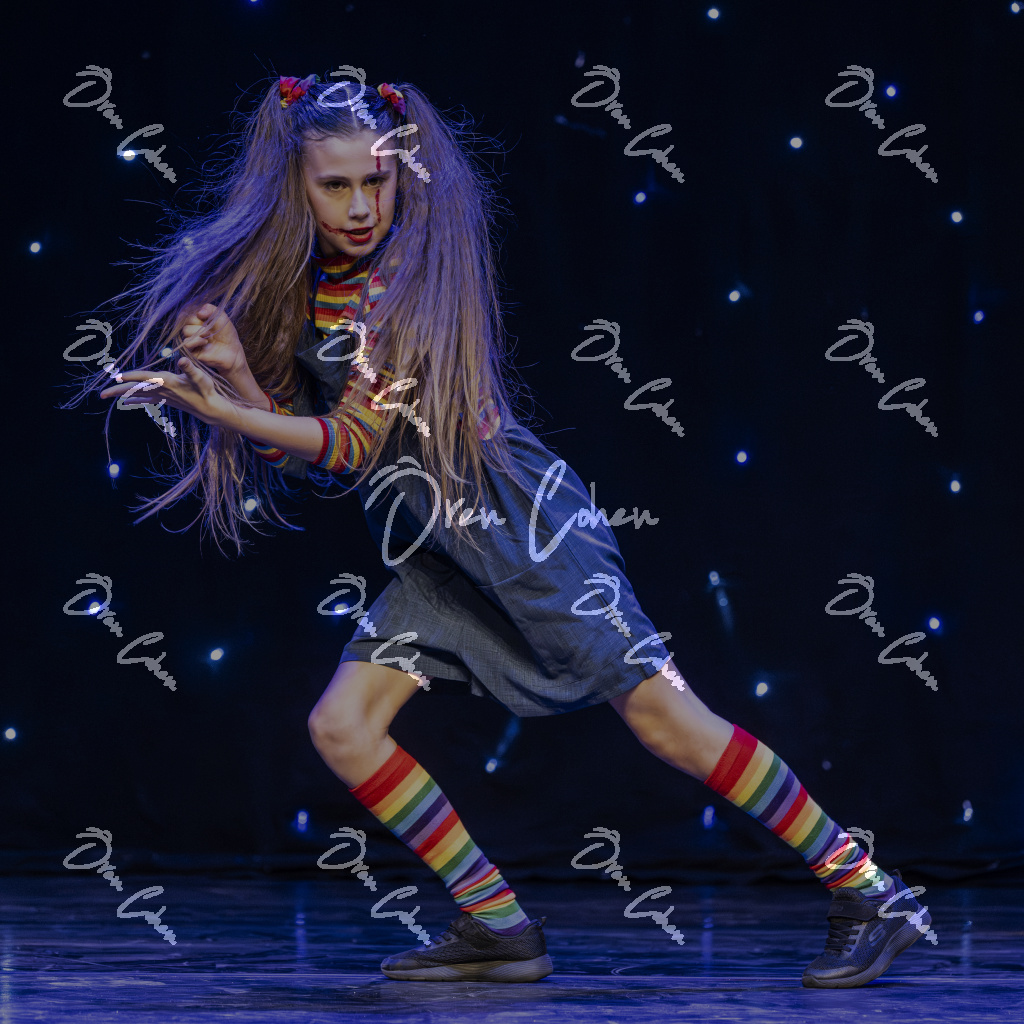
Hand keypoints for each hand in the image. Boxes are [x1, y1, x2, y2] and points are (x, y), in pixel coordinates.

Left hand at [99, 358, 243, 430]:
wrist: (210, 408)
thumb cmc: (206, 390)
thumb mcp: (200, 376)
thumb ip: (190, 368)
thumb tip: (181, 360)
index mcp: (166, 381)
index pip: (144, 377)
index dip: (130, 376)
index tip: (116, 376)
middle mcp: (161, 389)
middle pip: (135, 389)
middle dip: (117, 390)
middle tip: (101, 394)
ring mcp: (161, 395)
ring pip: (137, 394)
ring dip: (122, 394)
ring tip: (107, 396)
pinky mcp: (164, 399)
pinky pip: (145, 399)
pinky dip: (134, 400)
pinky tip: (126, 402)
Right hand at [181, 304, 248, 380]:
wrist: (232, 350)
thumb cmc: (227, 334)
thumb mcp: (221, 316)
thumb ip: (210, 309)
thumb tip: (199, 313)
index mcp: (198, 320)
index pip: (188, 313)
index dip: (197, 314)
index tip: (206, 317)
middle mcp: (193, 329)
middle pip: (186, 321)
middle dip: (199, 324)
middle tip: (210, 330)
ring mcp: (192, 339)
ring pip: (186, 331)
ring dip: (198, 332)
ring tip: (209, 336)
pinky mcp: (192, 350)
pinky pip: (186, 343)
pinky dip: (196, 341)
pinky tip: (205, 342)